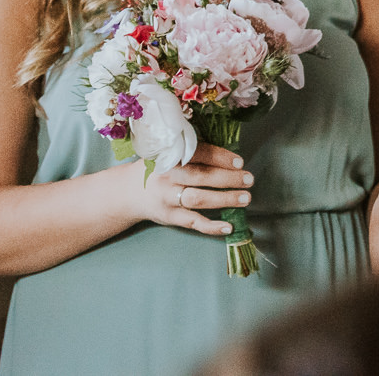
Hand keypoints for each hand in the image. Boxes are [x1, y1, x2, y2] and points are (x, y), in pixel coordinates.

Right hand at [129, 144, 252, 237]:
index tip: (240, 162)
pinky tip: (228, 227)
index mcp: (170, 156)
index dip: (220, 157)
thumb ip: (193, 151)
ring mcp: (167, 198)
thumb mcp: (170, 153)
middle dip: (228, 178)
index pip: (199, 154)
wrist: (129, 192)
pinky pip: (192, 222)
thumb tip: (231, 156)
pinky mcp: (169, 217)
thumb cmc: (160, 169)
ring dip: (224, 199)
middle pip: (201, 177)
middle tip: (249, 179)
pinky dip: (211, 226)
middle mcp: (167, 176)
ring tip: (246, 198)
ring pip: (198, 199)